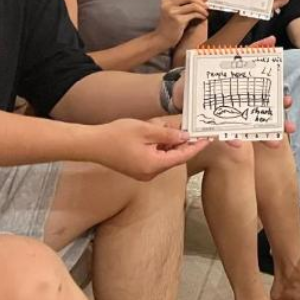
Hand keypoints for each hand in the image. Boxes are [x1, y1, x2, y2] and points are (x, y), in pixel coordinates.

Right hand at [90, 118, 210, 180]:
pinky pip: (155, 157)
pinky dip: (159, 146)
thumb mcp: (146, 130)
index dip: (196, 146)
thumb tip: (185, 136)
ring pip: (165, 156)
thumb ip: (168, 134)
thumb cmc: (116, 136)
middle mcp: (150, 173)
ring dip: (169, 142)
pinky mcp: (138, 169)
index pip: (182, 156)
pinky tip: (157, 133)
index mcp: (154, 165)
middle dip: (181, 141)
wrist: (92, 144)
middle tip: (188, 126)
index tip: (208, 138)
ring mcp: (143, 172)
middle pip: (174, 157)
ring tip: (166, 127)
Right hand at [154, 0, 209, 49]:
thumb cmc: (171, 26)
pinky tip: (202, 18)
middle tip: (207, 6)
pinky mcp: (178, 20)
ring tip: (205, 13)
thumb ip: (187, 4)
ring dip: (202, 9)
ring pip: (193, 5)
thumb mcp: (176, 12)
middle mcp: (167, 4)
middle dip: (200, 1)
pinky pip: (194, 14)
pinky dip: (200, 15)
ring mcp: (172, 12)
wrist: (162, 39)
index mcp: (166, 0)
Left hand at [170, 38, 296, 148]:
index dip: (282, 102)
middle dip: (280, 123)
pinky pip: (227, 135)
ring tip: (273, 143)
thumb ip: (250, 51)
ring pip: (252, 129)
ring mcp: (231, 118)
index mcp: (249, 93)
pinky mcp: (217, 126)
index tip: (289, 102)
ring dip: (263, 137)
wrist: (182, 88)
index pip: (270, 98)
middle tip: (290, 127)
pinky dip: (233, 139)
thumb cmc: (208, 74)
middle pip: (266, 117)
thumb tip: (272, 40)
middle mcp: (243, 108)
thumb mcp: (228, 58)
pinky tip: (237, 143)